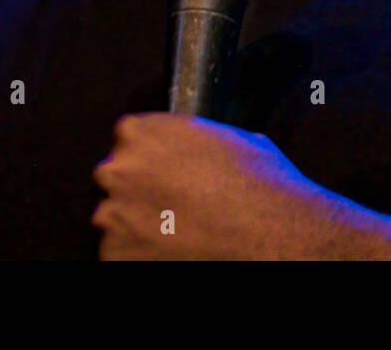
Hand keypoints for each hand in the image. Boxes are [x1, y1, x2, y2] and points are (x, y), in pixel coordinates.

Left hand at [91, 112, 390, 260]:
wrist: (276, 235)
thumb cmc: (262, 185)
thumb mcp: (229, 136)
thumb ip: (193, 135)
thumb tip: (196, 136)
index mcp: (142, 131)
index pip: (129, 137)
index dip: (150, 155)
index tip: (165, 171)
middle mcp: (120, 170)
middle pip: (118, 176)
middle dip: (140, 189)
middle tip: (174, 205)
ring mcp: (114, 217)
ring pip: (115, 218)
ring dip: (138, 224)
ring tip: (179, 232)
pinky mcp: (118, 259)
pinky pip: (120, 256)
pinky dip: (140, 257)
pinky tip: (173, 253)